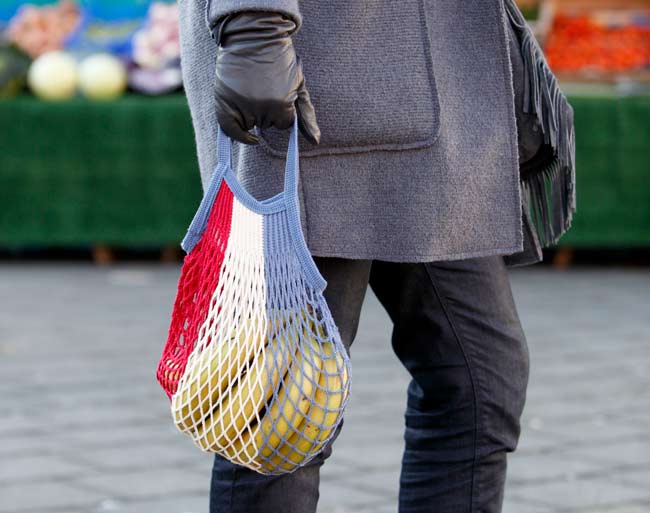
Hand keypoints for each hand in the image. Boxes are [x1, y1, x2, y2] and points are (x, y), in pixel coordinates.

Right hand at [211, 11, 320, 144]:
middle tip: (263, 88)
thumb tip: (315, 142)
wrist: (255, 36)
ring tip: (251, 91)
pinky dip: (236, 134)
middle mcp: (261, 108)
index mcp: (282, 104)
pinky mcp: (224, 100)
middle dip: (267, 111)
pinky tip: (246, 134)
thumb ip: (306, 116)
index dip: (281, 111)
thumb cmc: (280, 60)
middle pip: (266, 124)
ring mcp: (242, 105)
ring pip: (250, 125)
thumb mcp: (299, 86)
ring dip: (251, 114)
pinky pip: (229, 129)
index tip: (278, 94)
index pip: (283, 123)